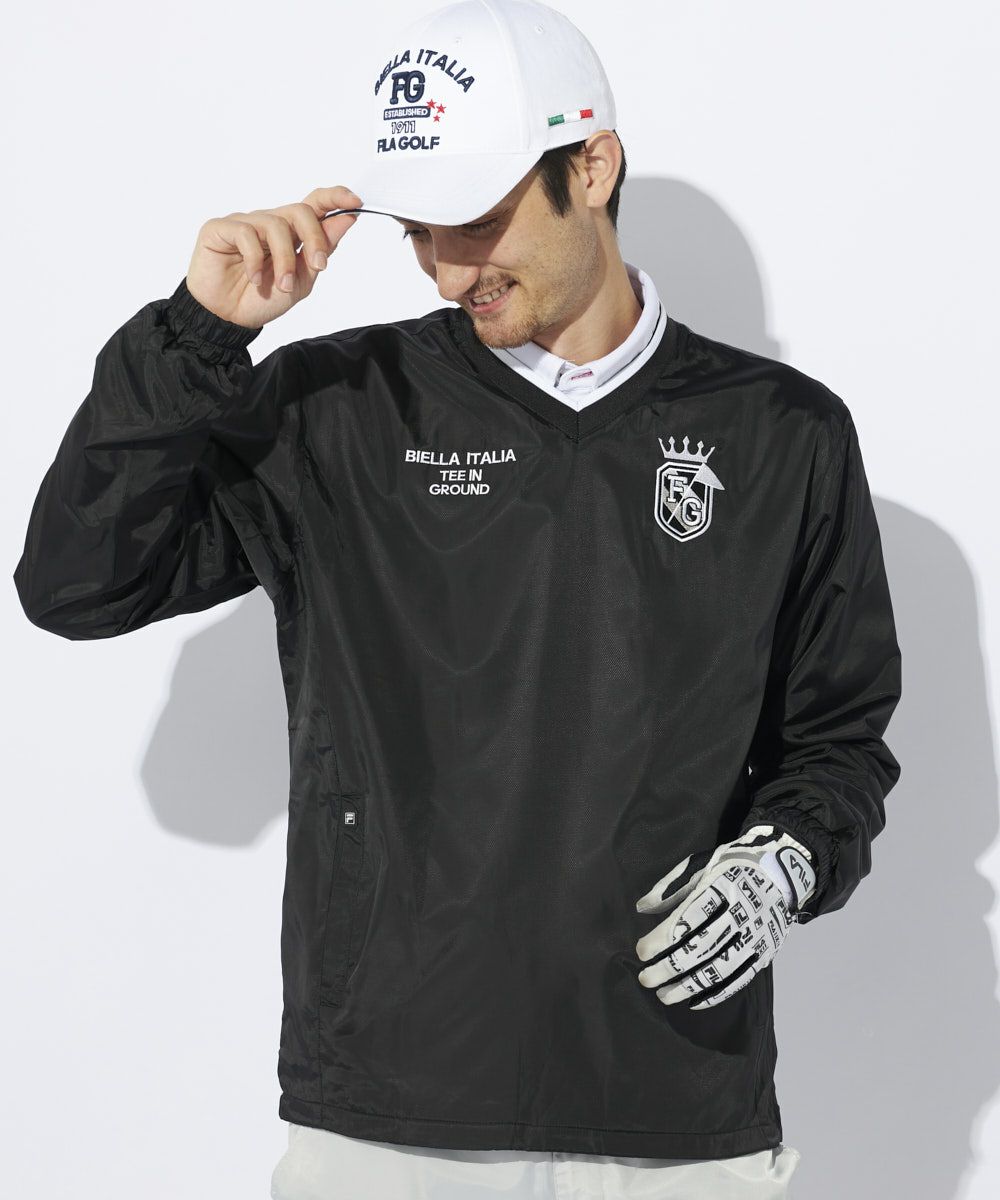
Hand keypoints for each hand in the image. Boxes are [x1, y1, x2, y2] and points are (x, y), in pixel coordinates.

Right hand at [184, 185, 363, 328]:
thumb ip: (321, 251)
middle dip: (315, 238)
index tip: (355, 201)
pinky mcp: (220, 228)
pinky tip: (254, 279)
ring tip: (282, 285)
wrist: (228, 318)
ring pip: (276, 224)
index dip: (335, 197)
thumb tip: (346, 219)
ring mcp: (245, 223)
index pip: (314, 204)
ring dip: (285, 260)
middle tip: (319, 266)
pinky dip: (255, 260)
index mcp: (291, 234)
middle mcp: (269, 223)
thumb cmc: (262, 299)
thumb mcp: (301, 281)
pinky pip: (246, 232)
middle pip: (300, 210)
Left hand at [633, 825, 816, 1010]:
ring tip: (664, 996)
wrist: (781, 872)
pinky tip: (694, 1001)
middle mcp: (740, 914)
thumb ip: (671, 887)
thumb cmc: (732, 866)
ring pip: (719, 968)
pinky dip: (716, 994)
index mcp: (721, 888)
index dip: (661, 939)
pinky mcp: (765, 953)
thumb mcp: (700, 865)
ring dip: (689, 986)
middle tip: (645, 979)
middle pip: (700, 948)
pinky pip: (739, 979)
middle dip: (669, 968)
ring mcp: (755, 936)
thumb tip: (642, 907)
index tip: (641, 952)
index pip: (686, 920)